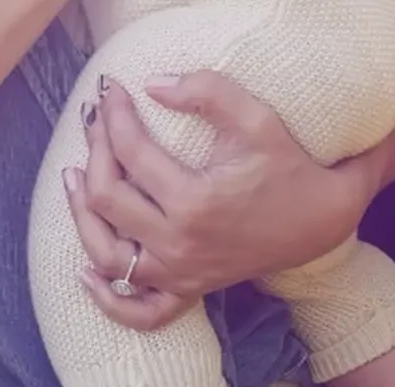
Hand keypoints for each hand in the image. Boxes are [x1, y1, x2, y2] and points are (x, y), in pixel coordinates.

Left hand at [64, 70, 377, 331]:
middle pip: (108, 200)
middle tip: (95, 119)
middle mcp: (179, 245)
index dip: (114, 113)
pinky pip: (138, 311)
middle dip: (94, 152)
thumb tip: (152, 83)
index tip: (111, 86)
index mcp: (194, 201)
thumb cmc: (289, 164)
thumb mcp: (256, 118)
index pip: (131, 151)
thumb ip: (206, 91)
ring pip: (108, 256)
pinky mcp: (189, 290)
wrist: (323, 219)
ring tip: (72, 175)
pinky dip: (107, 298)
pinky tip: (84, 271)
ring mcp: (181, 274)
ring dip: (81, 217)